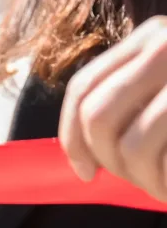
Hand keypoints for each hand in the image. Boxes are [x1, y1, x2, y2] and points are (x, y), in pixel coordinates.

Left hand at [60, 16, 166, 200]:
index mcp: (149, 39)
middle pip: (98, 117)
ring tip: (160, 187)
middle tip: (132, 180)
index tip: (82, 172)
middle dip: (105, 160)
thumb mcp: (165, 87)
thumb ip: (128, 102)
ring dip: (141, 179)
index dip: (71, 138)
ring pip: (133, 145)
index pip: (83, 89)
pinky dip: (164, 183)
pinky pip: (165, 157)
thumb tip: (80, 156)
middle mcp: (165, 46)